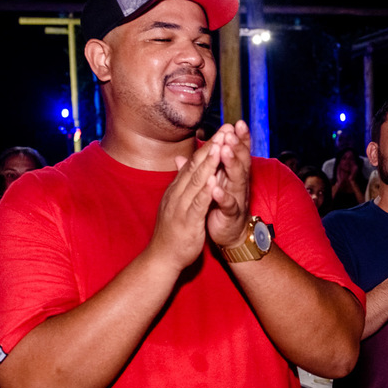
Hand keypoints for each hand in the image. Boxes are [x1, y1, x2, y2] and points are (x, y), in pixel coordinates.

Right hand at [147, 139, 222, 272]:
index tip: (222, 131)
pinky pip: (198, 203)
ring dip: (209, 163)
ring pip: (196, 181)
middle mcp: (177, 193)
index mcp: (177, 189)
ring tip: (221, 145)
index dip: (208, 146)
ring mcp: (181, 206)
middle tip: (225, 129)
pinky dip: (206, 191)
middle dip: (211, 147)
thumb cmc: (172, 231)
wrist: (162, 257)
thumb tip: (182, 165)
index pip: (193, 163)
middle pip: (195, 166)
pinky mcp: (188, 221)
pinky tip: (215, 179)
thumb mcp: (177, 204)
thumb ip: (181, 184)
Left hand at [205, 121, 254, 248]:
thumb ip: (206, 167)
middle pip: (241, 161)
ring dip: (231, 164)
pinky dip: (223, 196)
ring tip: (226, 150)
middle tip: (231, 131)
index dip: (239, 139)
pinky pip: (229, 204)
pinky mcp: (232, 215)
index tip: (236, 122)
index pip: (239, 153)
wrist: (230, 234)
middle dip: (236, 145)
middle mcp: (239, 184)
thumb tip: (192, 152)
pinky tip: (217, 188)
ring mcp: (238, 199)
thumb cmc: (221, 206)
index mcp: (234, 175)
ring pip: (237, 179)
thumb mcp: (215, 182)